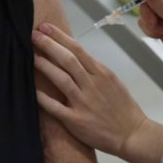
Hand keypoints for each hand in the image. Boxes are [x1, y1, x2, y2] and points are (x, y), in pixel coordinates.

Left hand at [31, 22, 149, 156]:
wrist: (132, 135)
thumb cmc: (123, 109)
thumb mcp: (113, 83)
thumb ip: (95, 70)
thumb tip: (77, 57)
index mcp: (102, 74)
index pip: (78, 50)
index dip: (60, 37)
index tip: (46, 27)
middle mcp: (92, 85)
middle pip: (68, 60)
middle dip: (49, 45)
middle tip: (33, 34)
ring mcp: (84, 103)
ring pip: (61, 79)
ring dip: (44, 66)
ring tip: (30, 56)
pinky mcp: (76, 121)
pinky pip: (56, 107)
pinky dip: (42, 98)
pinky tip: (31, 89)